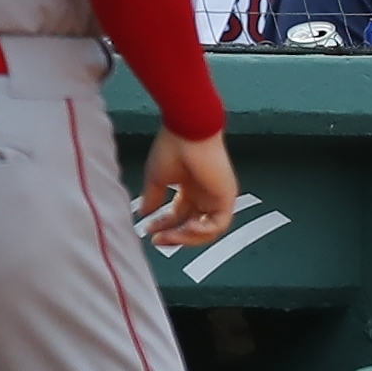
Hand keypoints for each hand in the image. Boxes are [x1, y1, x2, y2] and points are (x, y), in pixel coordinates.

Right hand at [138, 128, 237, 248]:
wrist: (188, 130)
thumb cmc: (174, 144)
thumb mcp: (157, 178)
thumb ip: (152, 199)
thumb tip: (145, 214)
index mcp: (189, 187)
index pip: (178, 215)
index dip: (163, 226)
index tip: (149, 231)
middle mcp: (204, 192)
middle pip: (192, 226)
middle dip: (174, 236)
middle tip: (159, 240)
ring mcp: (216, 195)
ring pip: (207, 230)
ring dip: (187, 237)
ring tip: (171, 236)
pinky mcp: (226, 196)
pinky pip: (219, 224)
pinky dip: (203, 231)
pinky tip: (188, 227)